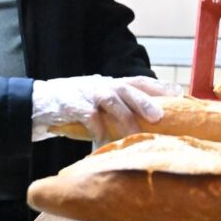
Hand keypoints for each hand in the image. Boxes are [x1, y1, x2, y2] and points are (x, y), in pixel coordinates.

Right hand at [31, 75, 181, 141]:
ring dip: (124, 117)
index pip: (141, 81)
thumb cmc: (75, 108)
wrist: (39, 104)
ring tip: (134, 133)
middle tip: (162, 117)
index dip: (161, 87)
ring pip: (111, 100)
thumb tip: (149, 127)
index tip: (181, 95)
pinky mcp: (72, 103)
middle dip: (147, 101)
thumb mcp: (99, 104)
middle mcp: (103, 85)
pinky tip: (101, 139)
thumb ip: (119, 110)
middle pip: (129, 89)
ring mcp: (87, 92)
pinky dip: (97, 127)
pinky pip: (88, 115)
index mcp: (112, 84)